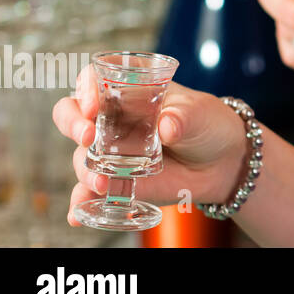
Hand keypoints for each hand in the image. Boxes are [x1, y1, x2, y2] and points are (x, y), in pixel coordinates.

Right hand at [52, 67, 251, 224]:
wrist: (222, 161)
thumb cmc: (208, 124)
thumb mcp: (199, 113)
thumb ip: (182, 117)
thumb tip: (166, 127)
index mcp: (130, 90)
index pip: (95, 79)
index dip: (87, 87)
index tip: (94, 105)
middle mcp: (111, 119)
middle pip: (72, 114)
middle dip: (72, 124)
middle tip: (87, 137)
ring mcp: (109, 151)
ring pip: (81, 156)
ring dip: (85, 170)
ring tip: (103, 182)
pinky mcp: (114, 179)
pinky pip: (88, 192)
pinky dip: (80, 202)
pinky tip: (77, 214)